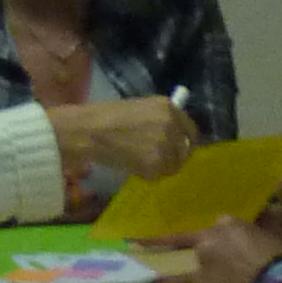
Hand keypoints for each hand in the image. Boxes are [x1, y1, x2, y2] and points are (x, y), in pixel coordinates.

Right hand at [49, 96, 195, 187]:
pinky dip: (149, 173)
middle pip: (186, 149)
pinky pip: (160, 174)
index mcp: (168, 107)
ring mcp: (166, 146)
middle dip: (175, 156)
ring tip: (140, 159)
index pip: (191, 130)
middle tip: (159, 158)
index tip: (180, 147)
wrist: (90, 131)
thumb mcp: (140, 108)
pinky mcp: (157, 164)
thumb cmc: (108, 116)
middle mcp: (172, 125)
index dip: (186, 140)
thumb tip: (177, 136)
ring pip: (174, 164)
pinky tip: (133, 164)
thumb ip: (162, 120)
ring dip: (161, 166)